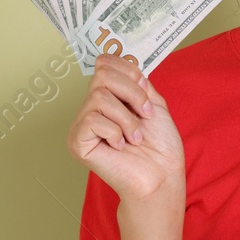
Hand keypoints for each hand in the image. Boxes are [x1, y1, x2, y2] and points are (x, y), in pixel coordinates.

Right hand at [67, 54, 184, 208]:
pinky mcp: (77, 142)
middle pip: (101, 74)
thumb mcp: (154, 104)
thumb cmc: (160, 147)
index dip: (127, 70)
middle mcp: (90, 109)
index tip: (146, 90)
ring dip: (127, 117)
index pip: (104, 64)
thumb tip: (124, 64)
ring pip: (99, 96)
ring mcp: (81, 126)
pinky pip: (92, 119)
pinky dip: (115, 131)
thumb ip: (137, 83)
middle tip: (145, 115)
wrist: (161, 176)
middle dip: (132, 92)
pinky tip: (120, 147)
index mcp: (108, 100)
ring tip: (135, 137)